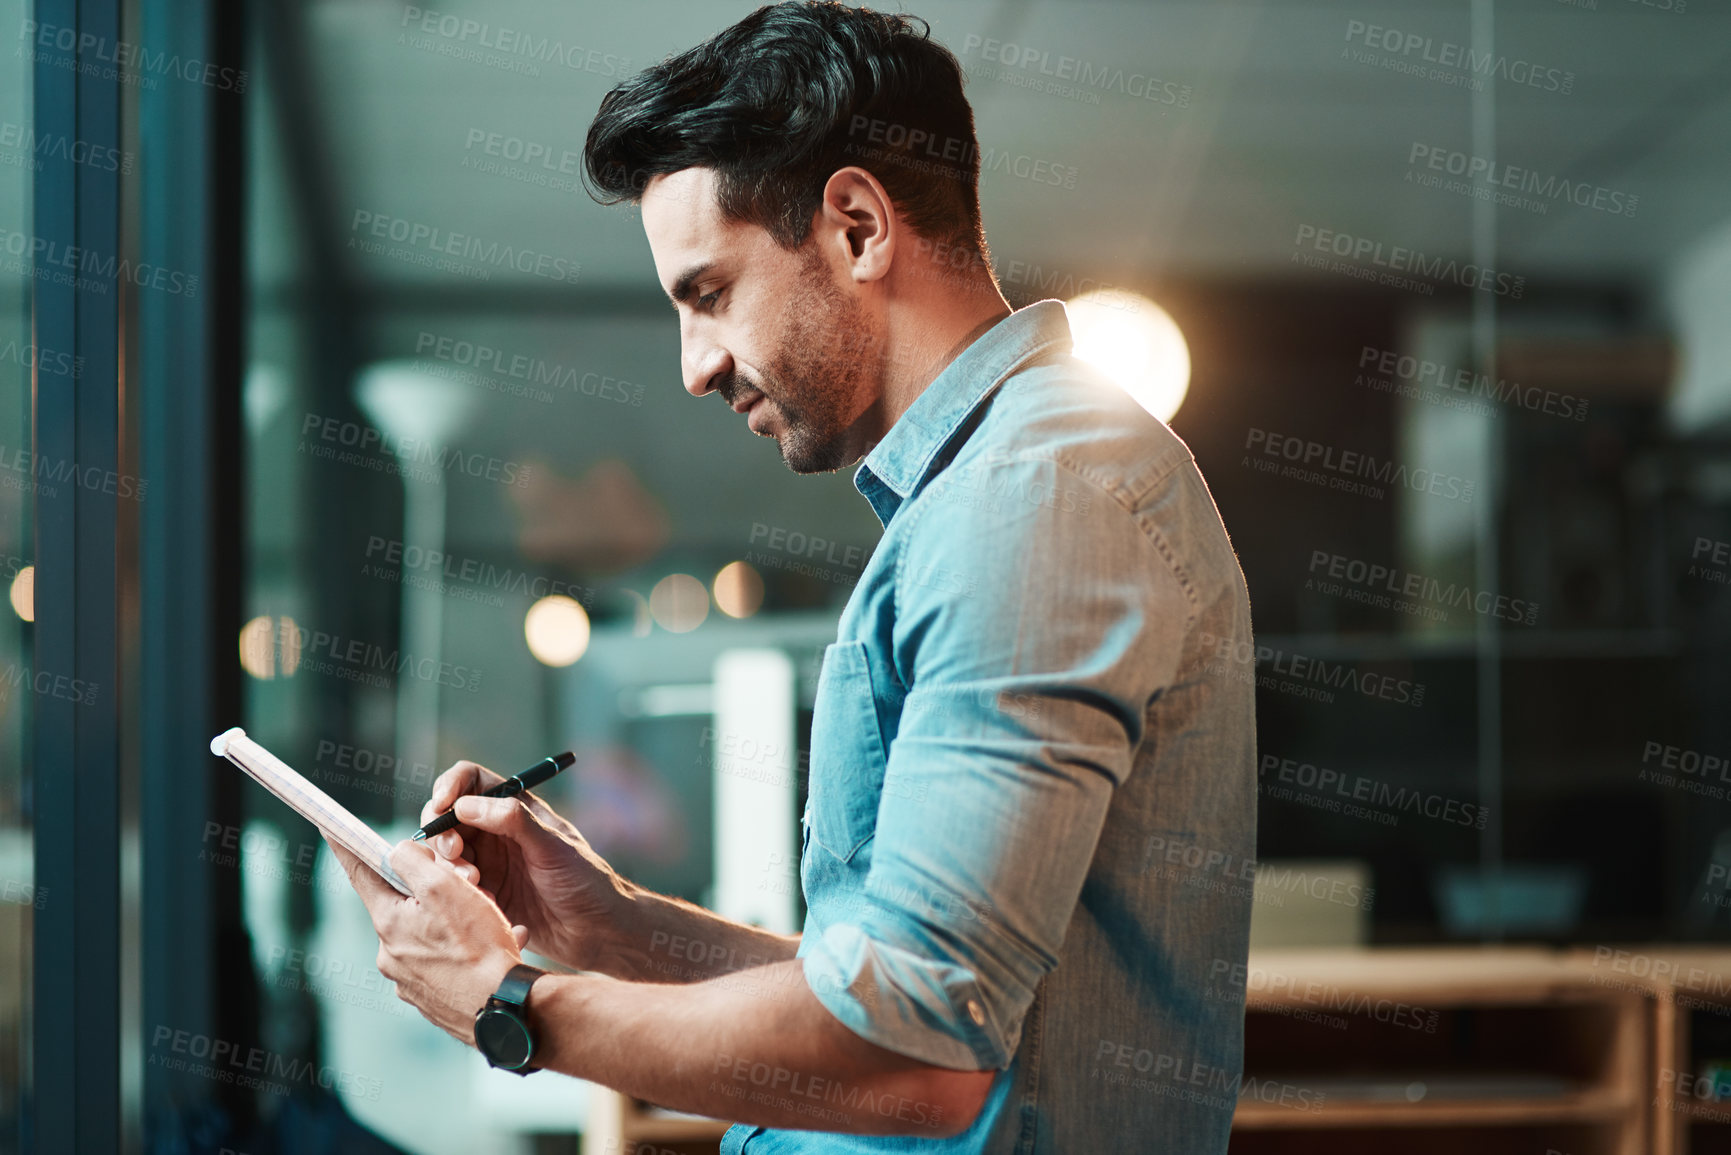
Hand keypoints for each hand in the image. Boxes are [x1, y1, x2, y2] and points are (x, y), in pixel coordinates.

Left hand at [324, 835, 527, 1043]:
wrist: (504, 1009)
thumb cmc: (478, 947)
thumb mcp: (446, 887)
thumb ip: (413, 861)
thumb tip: (399, 853)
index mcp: (389, 922)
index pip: (360, 873)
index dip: (345, 845)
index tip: (327, 825)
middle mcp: (390, 954)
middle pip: (404, 904)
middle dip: (433, 892)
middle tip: (470, 889)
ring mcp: (409, 980)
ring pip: (430, 934)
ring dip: (457, 924)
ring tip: (492, 927)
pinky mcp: (432, 998)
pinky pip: (445, 962)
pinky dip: (466, 951)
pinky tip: (495, 949)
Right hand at [421, 760, 626, 972]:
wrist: (597, 931)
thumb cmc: (585, 881)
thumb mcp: (553, 847)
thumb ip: (514, 821)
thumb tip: (465, 804)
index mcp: (515, 809)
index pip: (471, 781)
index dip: (450, 786)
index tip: (441, 806)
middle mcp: (496, 832)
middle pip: (447, 817)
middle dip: (442, 832)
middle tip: (455, 854)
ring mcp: (487, 863)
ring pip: (445, 854)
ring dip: (449, 865)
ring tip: (474, 885)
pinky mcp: (482, 894)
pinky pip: (452, 886)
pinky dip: (455, 891)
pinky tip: (481, 903)